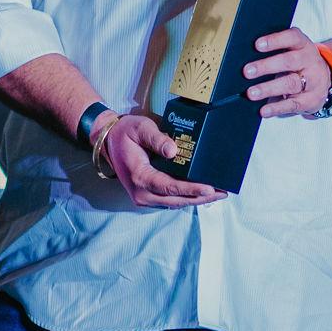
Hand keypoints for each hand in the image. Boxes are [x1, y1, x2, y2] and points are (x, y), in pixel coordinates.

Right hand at [100, 111, 227, 207]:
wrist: (109, 141)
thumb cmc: (125, 133)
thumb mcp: (140, 128)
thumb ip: (157, 138)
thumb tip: (174, 151)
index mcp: (139, 177)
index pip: (169, 187)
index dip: (191, 189)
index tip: (209, 188)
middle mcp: (141, 193)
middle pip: (176, 200)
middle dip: (200, 197)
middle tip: (223, 192)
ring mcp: (144, 197)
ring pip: (175, 203)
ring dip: (196, 199)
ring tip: (218, 193)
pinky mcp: (148, 196)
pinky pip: (170, 200)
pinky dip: (187, 197)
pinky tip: (203, 192)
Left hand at [242, 28, 331, 118]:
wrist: (326, 80)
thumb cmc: (299, 62)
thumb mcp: (294, 50)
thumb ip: (276, 49)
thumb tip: (244, 55)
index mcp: (303, 45)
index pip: (292, 37)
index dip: (275, 40)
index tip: (257, 45)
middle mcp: (310, 61)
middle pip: (289, 61)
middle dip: (266, 66)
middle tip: (247, 71)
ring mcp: (312, 81)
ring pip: (290, 84)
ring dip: (268, 88)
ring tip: (251, 93)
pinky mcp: (311, 100)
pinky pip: (293, 104)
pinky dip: (277, 108)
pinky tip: (264, 110)